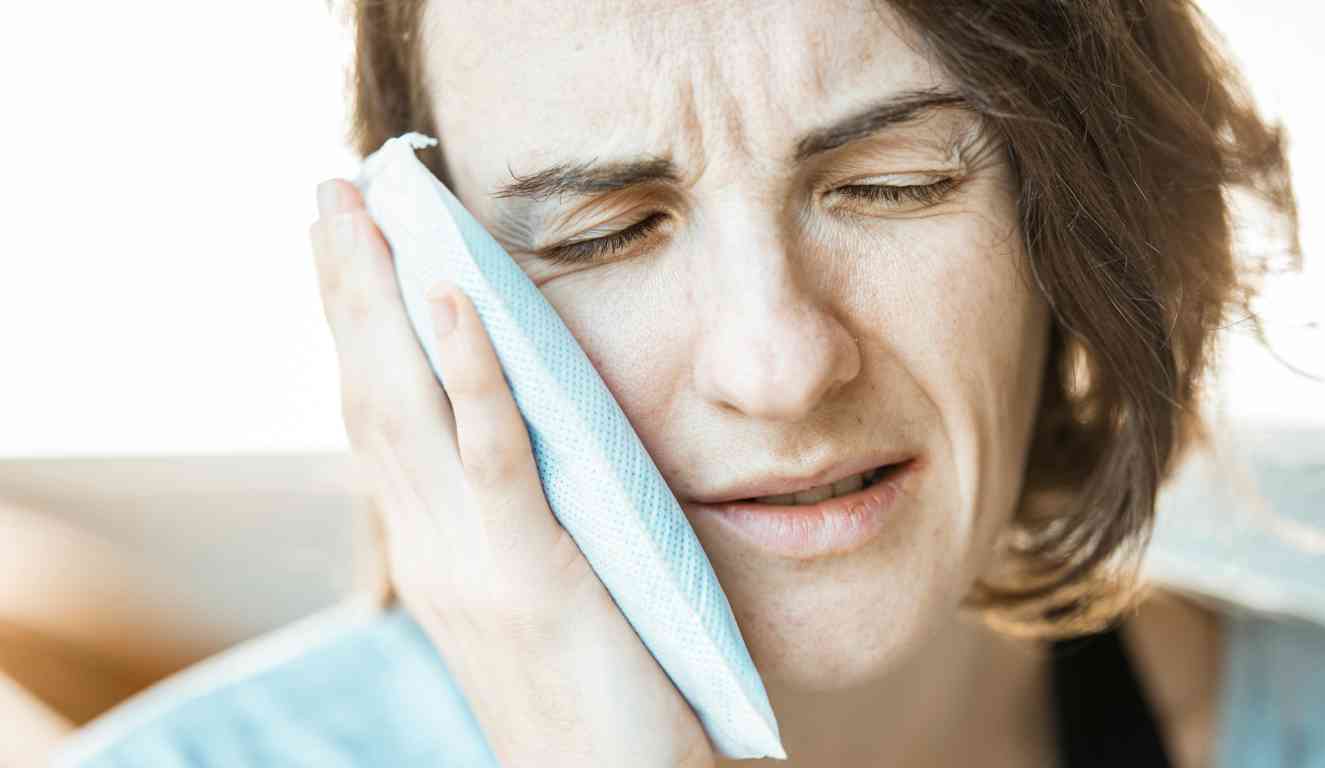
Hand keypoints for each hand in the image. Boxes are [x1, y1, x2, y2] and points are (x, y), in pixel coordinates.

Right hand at [308, 178, 713, 767]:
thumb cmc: (595, 703)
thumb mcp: (541, 599)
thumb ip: (520, 523)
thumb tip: (528, 444)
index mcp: (436, 553)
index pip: (379, 420)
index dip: (357, 329)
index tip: (347, 247)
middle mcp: (431, 551)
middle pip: (369, 392)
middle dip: (346, 287)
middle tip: (330, 191)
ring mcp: (469, 563)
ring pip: (406, 406)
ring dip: (380, 298)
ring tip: (362, 209)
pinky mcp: (529, 576)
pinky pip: (490, 453)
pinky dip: (466, 367)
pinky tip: (449, 292)